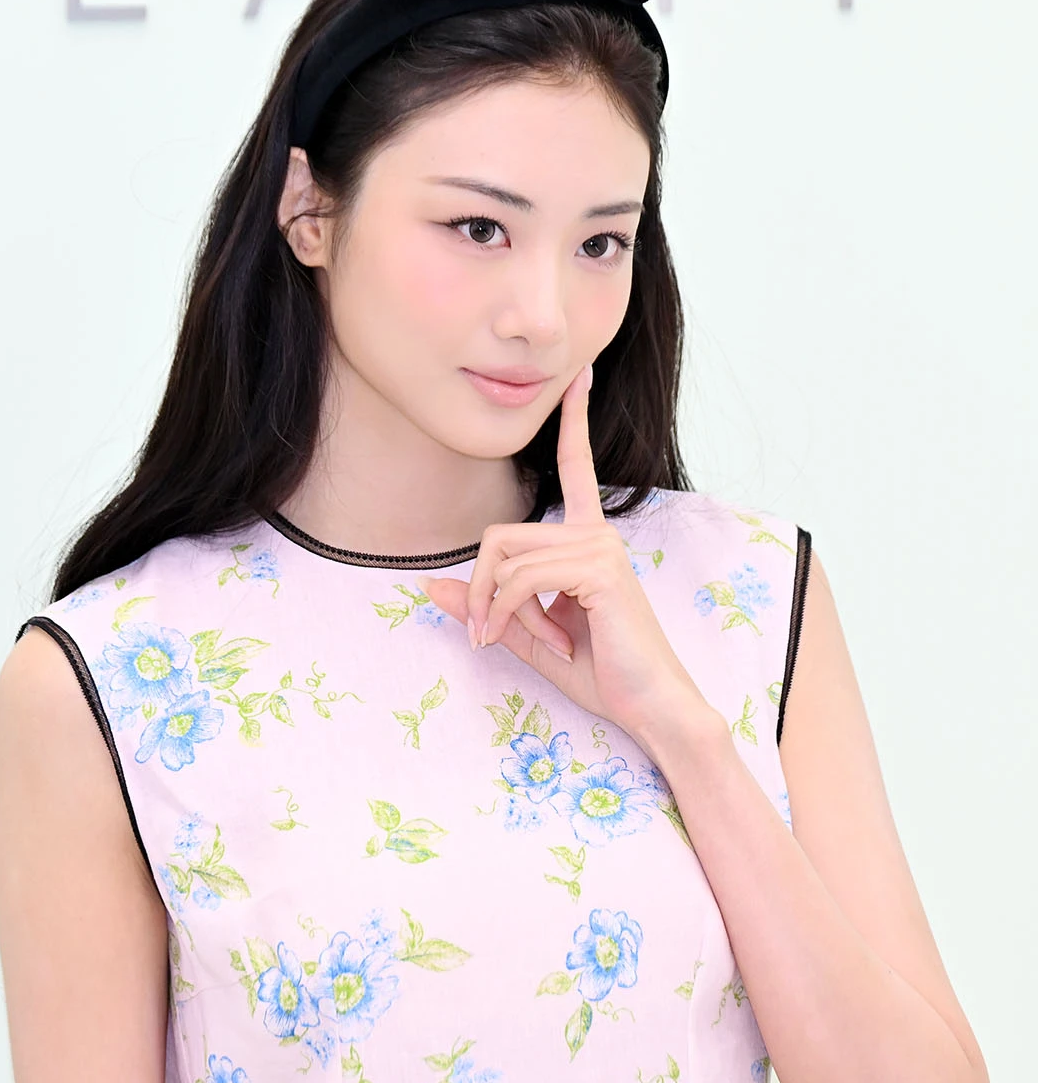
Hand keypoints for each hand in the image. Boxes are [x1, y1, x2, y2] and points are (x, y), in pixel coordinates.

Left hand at [419, 363, 711, 753]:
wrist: (652, 707)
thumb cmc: (604, 674)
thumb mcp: (532, 639)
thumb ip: (487, 608)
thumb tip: (430, 584)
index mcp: (588, 542)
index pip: (576, 468)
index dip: (575, 422)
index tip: (580, 376)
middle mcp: (597, 535)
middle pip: (500, 535)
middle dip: (477, 587)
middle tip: (482, 633)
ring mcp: (601, 548)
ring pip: (506, 558)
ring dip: (493, 608)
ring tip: (513, 642)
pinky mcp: (599, 569)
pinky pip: (523, 578)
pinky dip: (510, 613)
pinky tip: (536, 639)